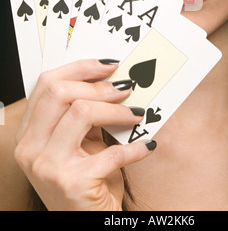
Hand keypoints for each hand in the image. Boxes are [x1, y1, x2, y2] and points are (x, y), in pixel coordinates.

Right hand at [15, 59, 155, 210]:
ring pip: (81, 112)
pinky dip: (135, 148)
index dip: (79, 68)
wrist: (85, 223)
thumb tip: (111, 80)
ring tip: (137, 113)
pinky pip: (111, 153)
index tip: (108, 65)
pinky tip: (147, 146)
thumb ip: (83, 114)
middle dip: (99, 86)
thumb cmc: (85, 180)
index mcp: (28, 132)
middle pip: (60, 92)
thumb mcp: (77, 143)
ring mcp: (47, 166)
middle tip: (125, 88)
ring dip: (117, 110)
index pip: (46, 84)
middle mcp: (30, 148)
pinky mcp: (72, 183)